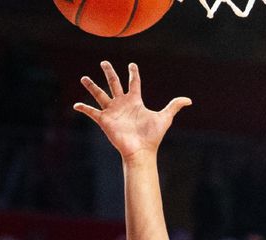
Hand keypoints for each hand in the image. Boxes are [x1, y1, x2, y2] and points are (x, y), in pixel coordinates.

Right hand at [73, 61, 191, 160]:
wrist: (141, 151)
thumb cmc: (152, 136)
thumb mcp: (164, 118)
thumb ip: (174, 106)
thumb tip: (189, 100)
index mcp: (135, 101)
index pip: (134, 83)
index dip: (133, 74)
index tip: (132, 65)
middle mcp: (122, 104)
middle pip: (114, 84)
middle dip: (109, 72)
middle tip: (104, 62)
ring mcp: (112, 112)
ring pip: (100, 94)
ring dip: (92, 86)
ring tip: (83, 78)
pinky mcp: (104, 120)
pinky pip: (91, 112)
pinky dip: (83, 109)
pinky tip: (75, 105)